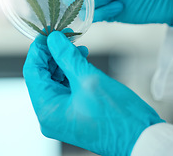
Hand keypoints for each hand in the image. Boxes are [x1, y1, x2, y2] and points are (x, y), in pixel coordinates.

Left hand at [23, 31, 163, 155]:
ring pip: (53, 81)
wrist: (140, 138)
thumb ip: (67, 56)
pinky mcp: (72, 113)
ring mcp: (60, 115)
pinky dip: (70, 72)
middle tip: (64, 35)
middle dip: (52, 54)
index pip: (32, 72)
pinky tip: (80, 59)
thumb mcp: (89, 79)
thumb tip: (52, 39)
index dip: (38, 50)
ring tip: (77, 46)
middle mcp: (49, 115)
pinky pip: (64, 88)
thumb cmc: (118, 116)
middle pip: (41, 76)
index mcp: (47, 110)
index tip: (47, 33)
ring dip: (62, 62)